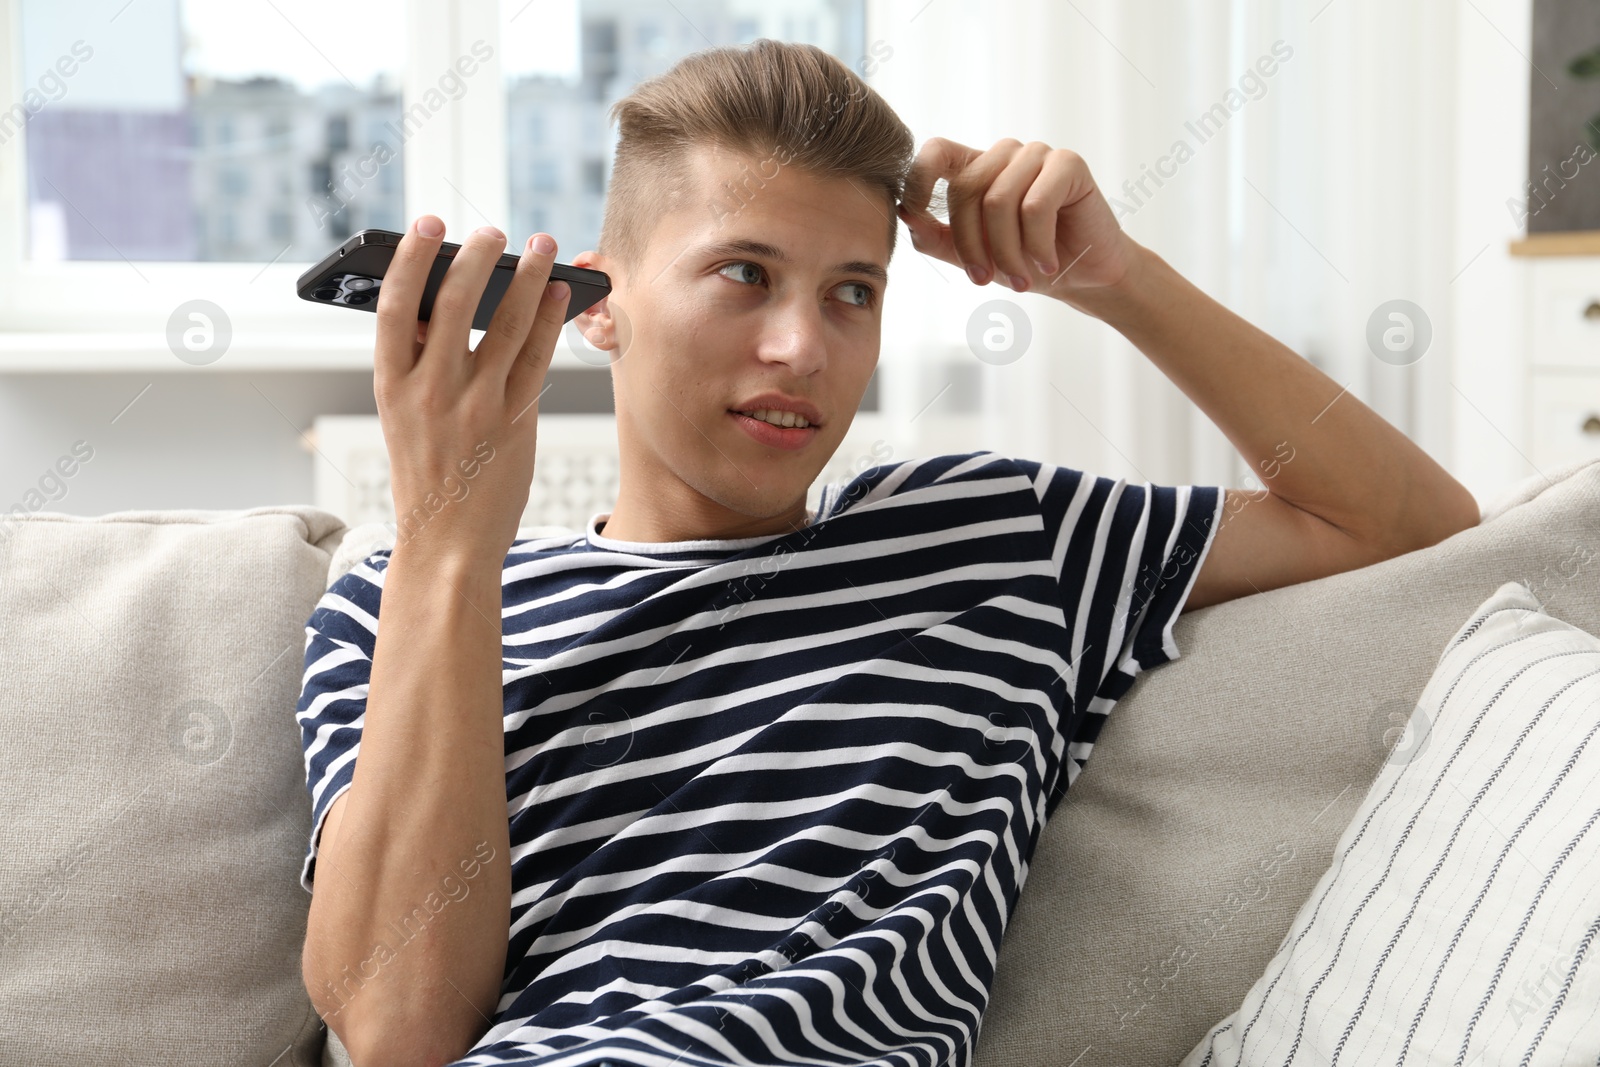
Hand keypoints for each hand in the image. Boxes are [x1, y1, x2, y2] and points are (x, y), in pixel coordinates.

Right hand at [374, 215, 570, 562]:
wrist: (446, 543)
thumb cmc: (427, 474)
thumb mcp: (401, 416)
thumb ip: (416, 364)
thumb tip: (442, 305)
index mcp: (390, 386)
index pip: (396, 307)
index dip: (411, 259)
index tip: (429, 224)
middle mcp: (431, 392)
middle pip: (455, 305)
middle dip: (477, 258)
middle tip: (493, 230)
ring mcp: (475, 406)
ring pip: (507, 324)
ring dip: (529, 278)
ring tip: (542, 246)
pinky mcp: (515, 421)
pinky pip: (537, 357)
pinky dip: (551, 319)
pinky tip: (560, 294)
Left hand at [897, 136, 1140, 304]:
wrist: (1083, 276)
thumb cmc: (1027, 262)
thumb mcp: (973, 257)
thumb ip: (938, 238)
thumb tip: (907, 216)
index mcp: (977, 169)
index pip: (936, 152)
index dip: (918, 178)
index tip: (914, 215)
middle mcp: (1005, 156)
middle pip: (966, 188)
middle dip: (971, 244)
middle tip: (983, 280)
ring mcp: (1037, 155)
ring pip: (999, 200)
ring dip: (1007, 252)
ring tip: (1020, 280)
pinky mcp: (1068, 164)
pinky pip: (1035, 205)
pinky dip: (1036, 244)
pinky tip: (1048, 263)